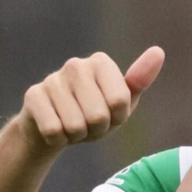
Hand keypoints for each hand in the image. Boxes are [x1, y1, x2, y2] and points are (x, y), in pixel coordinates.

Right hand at [18, 48, 163, 150]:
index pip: (120, 101)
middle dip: (96, 129)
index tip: (109, 113)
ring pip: (76, 126)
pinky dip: (57, 139)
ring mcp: (52, 79)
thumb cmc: (94, 114)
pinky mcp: (33, 96)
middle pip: (99, 115)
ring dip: (77, 135)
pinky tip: (54, 128)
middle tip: (88, 123)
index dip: (117, 118)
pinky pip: (54, 131)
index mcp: (101, 62)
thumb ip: (140, 79)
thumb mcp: (122, 102)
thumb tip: (158, 52)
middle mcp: (76, 65)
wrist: (52, 129)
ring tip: (72, 124)